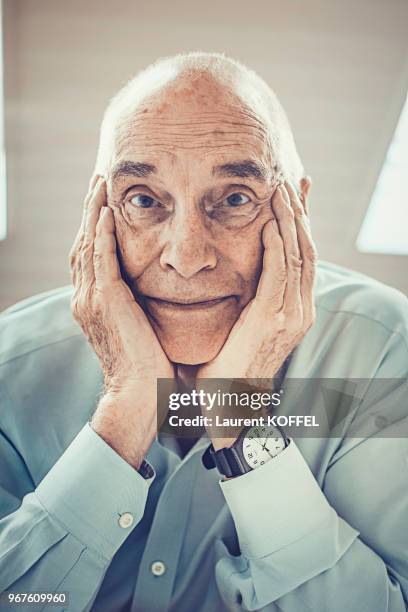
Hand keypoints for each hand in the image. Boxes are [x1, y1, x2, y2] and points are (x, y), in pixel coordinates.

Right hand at [69, 176, 174, 466]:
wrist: (140, 393)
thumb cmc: (146, 363)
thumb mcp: (137, 326)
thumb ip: (135, 303)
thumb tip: (147, 287)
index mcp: (93, 302)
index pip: (91, 253)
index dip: (95, 225)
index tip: (104, 200)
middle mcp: (85, 297)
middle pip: (83, 242)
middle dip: (90, 210)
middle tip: (98, 181)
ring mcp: (91, 299)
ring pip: (88, 244)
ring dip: (94, 212)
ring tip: (100, 184)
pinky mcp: (105, 302)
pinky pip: (100, 259)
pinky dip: (102, 234)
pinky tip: (108, 211)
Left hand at [197, 182, 316, 447]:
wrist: (227, 401)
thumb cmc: (230, 362)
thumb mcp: (245, 323)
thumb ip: (251, 295)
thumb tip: (243, 271)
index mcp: (295, 309)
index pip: (303, 256)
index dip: (300, 223)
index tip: (293, 195)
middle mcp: (300, 309)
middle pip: (307, 249)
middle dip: (300, 213)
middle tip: (292, 181)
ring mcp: (292, 315)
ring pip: (299, 256)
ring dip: (291, 221)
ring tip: (282, 190)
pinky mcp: (274, 320)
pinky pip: (280, 275)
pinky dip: (278, 247)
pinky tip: (271, 223)